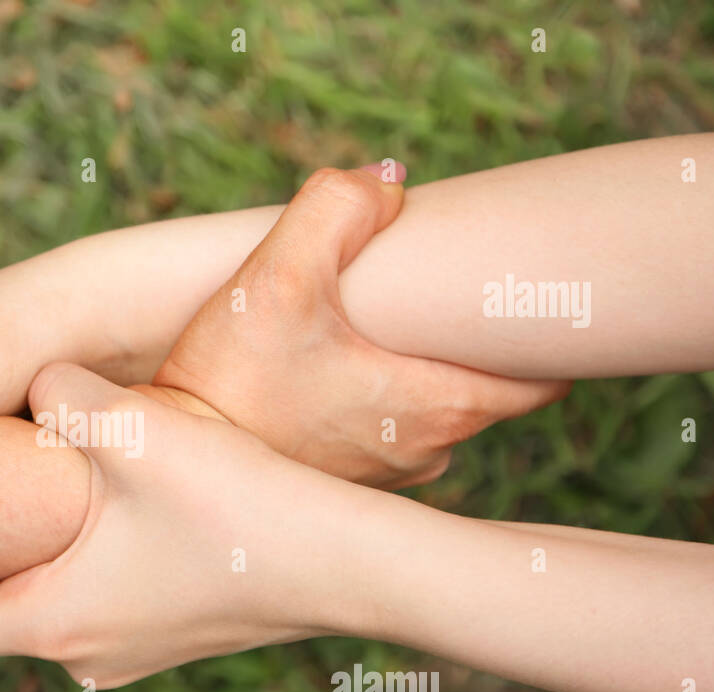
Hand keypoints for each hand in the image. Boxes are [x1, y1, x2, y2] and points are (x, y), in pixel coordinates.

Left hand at [0, 363, 380, 687]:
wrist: (350, 562)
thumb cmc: (239, 504)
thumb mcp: (135, 429)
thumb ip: (58, 392)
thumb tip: (33, 379)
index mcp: (50, 623)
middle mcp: (83, 657)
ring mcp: (130, 655)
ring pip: (45, 606)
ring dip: (39, 552)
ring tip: (60, 483)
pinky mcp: (169, 637)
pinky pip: (96, 604)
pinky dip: (89, 562)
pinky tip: (126, 503)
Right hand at [152, 166, 570, 488]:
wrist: (170, 454)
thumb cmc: (230, 378)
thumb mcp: (279, 275)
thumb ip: (339, 206)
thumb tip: (386, 184)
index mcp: (438, 407)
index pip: (543, 381)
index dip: (541, 333)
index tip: (514, 296)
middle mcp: (424, 453)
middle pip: (486, 390)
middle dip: (466, 342)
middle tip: (431, 294)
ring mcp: (385, 476)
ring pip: (432, 411)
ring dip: (414, 372)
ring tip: (370, 330)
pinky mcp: (342, 484)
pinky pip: (384, 433)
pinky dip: (374, 401)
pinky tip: (332, 371)